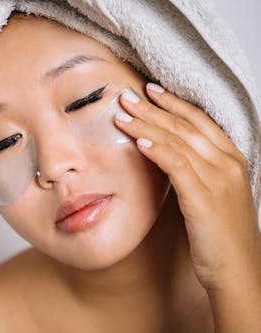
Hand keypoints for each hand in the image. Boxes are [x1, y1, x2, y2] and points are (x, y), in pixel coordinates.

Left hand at [113, 82, 260, 291]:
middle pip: (185, 126)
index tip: (150, 90)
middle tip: (126, 96)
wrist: (238, 270)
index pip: (199, 120)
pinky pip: (177, 166)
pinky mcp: (204, 199)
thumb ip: (195, 172)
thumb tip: (164, 154)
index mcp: (231, 160)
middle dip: (153, 108)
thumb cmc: (221, 234)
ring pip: (177, 141)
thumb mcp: (211, 195)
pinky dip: (157, 150)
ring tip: (122, 114)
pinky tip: (138, 141)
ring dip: (147, 125)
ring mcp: (218, 180)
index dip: (174, 103)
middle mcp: (227, 164)